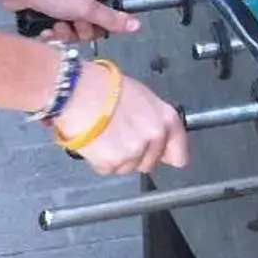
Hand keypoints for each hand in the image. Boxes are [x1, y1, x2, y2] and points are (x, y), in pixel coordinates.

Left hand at [0, 0, 135, 41]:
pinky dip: (51, 32)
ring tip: (55, 24)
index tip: (97, 23)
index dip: (107, 21)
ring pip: (74, 31)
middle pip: (94, 25)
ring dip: (63, 33)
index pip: (114, 9)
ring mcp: (66, 4)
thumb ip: (111, 19)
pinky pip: (58, 31)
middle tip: (72, 22)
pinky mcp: (50, 12)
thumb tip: (136, 24)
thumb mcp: (86, 8)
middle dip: (80, 30)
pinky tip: (44, 28)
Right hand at [53, 61, 189, 174]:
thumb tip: (159, 136)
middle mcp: (154, 136)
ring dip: (116, 157)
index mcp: (165, 118)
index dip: (166, 155)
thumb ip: (155, 120)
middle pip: (149, 163)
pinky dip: (99, 160)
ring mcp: (134, 151)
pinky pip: (108, 169)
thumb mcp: (142, 97)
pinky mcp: (113, 162)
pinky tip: (95, 142)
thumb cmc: (105, 87)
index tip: (160, 156)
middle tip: (119, 135)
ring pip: (127, 168)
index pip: (179, 154)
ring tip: (105, 135)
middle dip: (135, 155)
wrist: (78, 91)